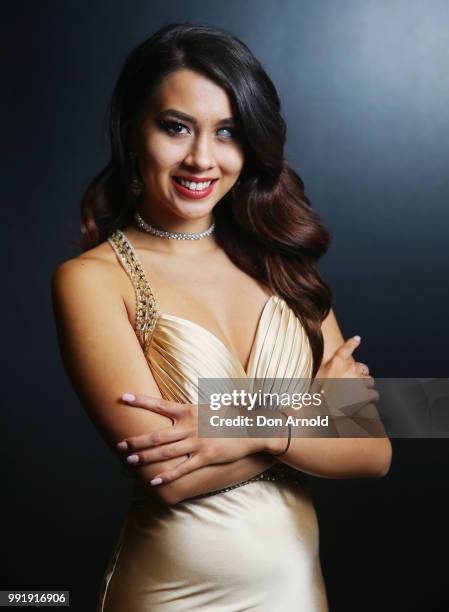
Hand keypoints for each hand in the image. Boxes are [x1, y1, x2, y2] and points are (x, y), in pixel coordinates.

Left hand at [116, 394, 259, 484]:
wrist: (252, 429)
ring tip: (129, 461)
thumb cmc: (231, 416)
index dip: (140, 401)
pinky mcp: (205, 456)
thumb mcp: (210, 406)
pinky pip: (182, 468)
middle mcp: (189, 426)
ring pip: (165, 452)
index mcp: (189, 410)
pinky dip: (167, 476)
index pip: (159, 405)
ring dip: (146, 457)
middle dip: (136, 440)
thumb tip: (180, 405)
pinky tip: (154, 481)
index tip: (123, 397)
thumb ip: (192, 408)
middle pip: (157, 434)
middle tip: (118, 445)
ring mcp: (197, 442)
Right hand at [313, 336, 380, 432]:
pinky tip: (364, 402)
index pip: (347, 348)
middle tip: (351, 385)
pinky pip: (374, 394)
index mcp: (336, 362)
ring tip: (356, 395)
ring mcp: (358, 381)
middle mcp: (349, 368)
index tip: (357, 339)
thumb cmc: (316, 393)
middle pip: (362, 368)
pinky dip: (370, 398)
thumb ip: (328, 368)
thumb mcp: (317, 375)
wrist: (321, 408)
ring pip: (369, 381)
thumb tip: (333, 367)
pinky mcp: (365, 395)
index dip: (353, 343)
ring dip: (365, 387)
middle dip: (359, 375)